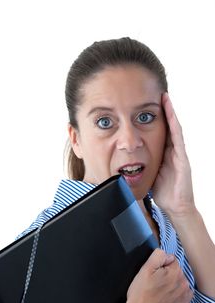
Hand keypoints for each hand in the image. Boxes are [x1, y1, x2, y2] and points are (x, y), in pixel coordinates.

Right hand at [126, 248, 192, 302]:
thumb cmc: (140, 295)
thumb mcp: (145, 269)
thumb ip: (158, 255)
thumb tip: (166, 255)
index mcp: (175, 272)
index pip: (170, 259)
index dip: (160, 265)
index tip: (153, 274)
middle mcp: (184, 284)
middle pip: (175, 271)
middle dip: (165, 274)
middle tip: (153, 283)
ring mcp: (184, 297)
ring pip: (177, 282)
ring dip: (170, 284)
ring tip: (157, 292)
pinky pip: (179, 294)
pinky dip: (173, 295)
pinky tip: (162, 299)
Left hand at [152, 93, 194, 216]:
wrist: (174, 207)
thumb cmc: (161, 192)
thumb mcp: (147, 175)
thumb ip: (140, 165)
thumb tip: (122, 161)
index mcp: (162, 154)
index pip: (157, 132)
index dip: (151, 119)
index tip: (143, 106)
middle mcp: (171, 151)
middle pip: (166, 126)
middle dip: (162, 111)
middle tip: (155, 94)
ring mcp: (178, 153)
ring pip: (173, 128)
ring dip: (169, 112)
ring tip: (164, 97)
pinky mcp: (182, 158)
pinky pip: (178, 138)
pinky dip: (174, 124)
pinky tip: (170, 113)